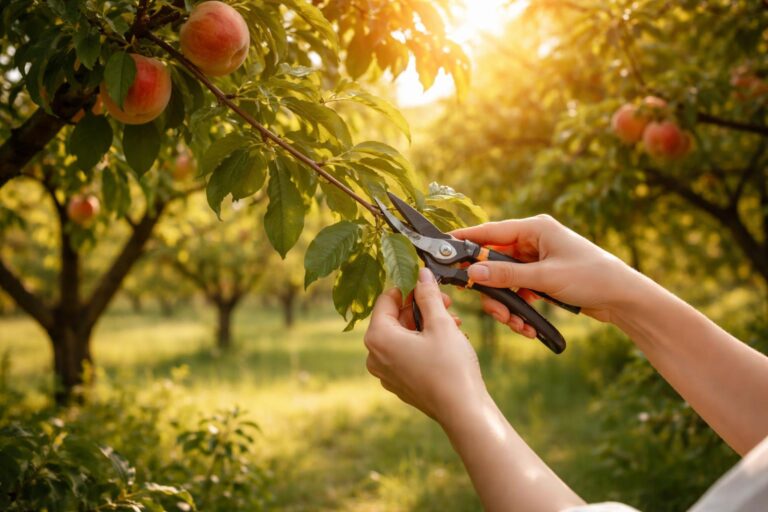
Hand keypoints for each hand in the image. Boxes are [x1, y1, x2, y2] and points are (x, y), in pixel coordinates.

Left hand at [364, 268, 488, 424]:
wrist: (463, 411)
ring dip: (425, 325)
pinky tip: (447, 342)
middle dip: (420, 307)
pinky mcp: (399, 384)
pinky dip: (423, 344)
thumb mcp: (440, 323)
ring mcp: (386, 373)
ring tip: (453, 323)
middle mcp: (374, 356)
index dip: (409, 288)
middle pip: (393, 319)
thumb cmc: (450, 367)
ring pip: (402, 337)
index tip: (429, 285)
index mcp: (378, 338)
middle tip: (447, 303)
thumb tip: (421, 274)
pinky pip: (406, 354)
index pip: (386, 299)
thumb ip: (427, 295)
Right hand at [452, 215, 636, 334]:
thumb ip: (507, 274)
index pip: (490, 231)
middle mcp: (533, 241)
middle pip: (494, 261)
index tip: (443, 248)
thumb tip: (473, 271)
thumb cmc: (592, 277)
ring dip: (507, 304)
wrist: (624, 298)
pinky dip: (519, 309)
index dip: (466, 241)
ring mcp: (537, 261)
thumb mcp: (545, 277)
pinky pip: (518, 291)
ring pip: (505, 281)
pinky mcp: (542, 279)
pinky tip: (527, 326)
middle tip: (494, 309)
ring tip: (516, 324)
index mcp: (535, 229)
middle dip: (492, 289)